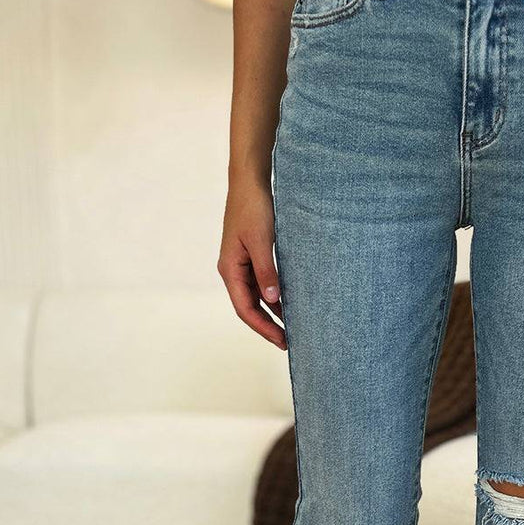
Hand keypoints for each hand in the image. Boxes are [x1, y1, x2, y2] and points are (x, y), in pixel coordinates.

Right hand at [218, 177, 286, 349]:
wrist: (250, 182)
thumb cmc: (253, 208)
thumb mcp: (261, 240)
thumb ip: (266, 271)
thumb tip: (272, 300)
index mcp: (230, 269)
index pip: (245, 308)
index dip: (263, 328)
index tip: (281, 340)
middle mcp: (233, 271)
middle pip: (250, 308)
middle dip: (268, 326)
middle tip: (289, 342)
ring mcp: (242, 265)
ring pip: (257, 298)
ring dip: (273, 313)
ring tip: (293, 328)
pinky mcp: (252, 257)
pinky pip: (262, 285)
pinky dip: (275, 297)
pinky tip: (290, 305)